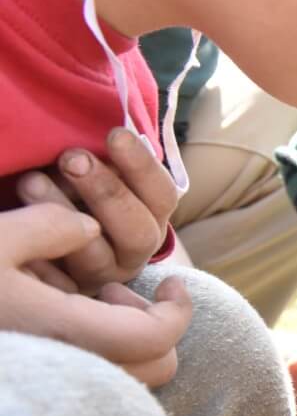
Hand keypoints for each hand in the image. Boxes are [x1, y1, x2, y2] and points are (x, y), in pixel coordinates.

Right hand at [0, 203, 191, 385]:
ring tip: (83, 300)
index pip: (154, 338)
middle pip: (152, 368)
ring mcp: (50, 376)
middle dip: (152, 326)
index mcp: (62, 330)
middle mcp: (63, 366)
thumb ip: (47, 227)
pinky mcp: (36, 377)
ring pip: (124, 376)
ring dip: (123, 338)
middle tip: (113, 291)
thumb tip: (90, 227)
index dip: (177, 310)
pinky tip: (55, 314)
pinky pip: (90, 376)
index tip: (174, 284)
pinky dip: (95, 348)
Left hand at [13, 127, 178, 290]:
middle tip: (71, 157)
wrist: (53, 239)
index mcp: (150, 218)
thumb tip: (113, 120)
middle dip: (106, 191)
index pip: (161, 195)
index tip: (115, 134)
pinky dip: (37, 255)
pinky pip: (57, 282)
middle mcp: (132, 253)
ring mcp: (101, 277)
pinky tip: (17, 226)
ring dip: (63, 217)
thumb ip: (109, 154)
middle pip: (137, 231)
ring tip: (30, 181)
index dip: (142, 166)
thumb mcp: (100, 169)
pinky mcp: (68, 295)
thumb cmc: (74, 188)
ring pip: (96, 258)